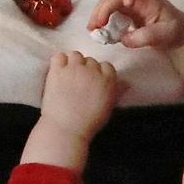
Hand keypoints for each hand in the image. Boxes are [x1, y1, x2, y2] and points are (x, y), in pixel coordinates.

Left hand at [31, 50, 120, 164]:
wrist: (65, 128)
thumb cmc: (88, 123)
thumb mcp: (108, 107)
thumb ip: (116, 91)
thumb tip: (126, 83)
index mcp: (108, 80)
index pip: (107, 66)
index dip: (100, 73)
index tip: (94, 81)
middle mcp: (92, 71)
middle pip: (91, 60)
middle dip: (86, 69)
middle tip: (80, 81)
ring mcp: (74, 69)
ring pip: (75, 55)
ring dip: (73, 63)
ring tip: (69, 75)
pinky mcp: (57, 70)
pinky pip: (59, 56)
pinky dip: (59, 61)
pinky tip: (58, 72)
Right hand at [86, 0, 183, 85]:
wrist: (175, 37)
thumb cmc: (173, 30)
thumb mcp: (165, 34)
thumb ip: (147, 36)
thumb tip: (124, 39)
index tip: (127, 3)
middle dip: (103, 9)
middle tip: (96, 25)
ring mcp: (126, 7)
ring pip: (106, 5)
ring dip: (97, 16)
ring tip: (92, 30)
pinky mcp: (121, 16)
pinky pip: (107, 16)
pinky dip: (99, 23)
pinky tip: (96, 32)